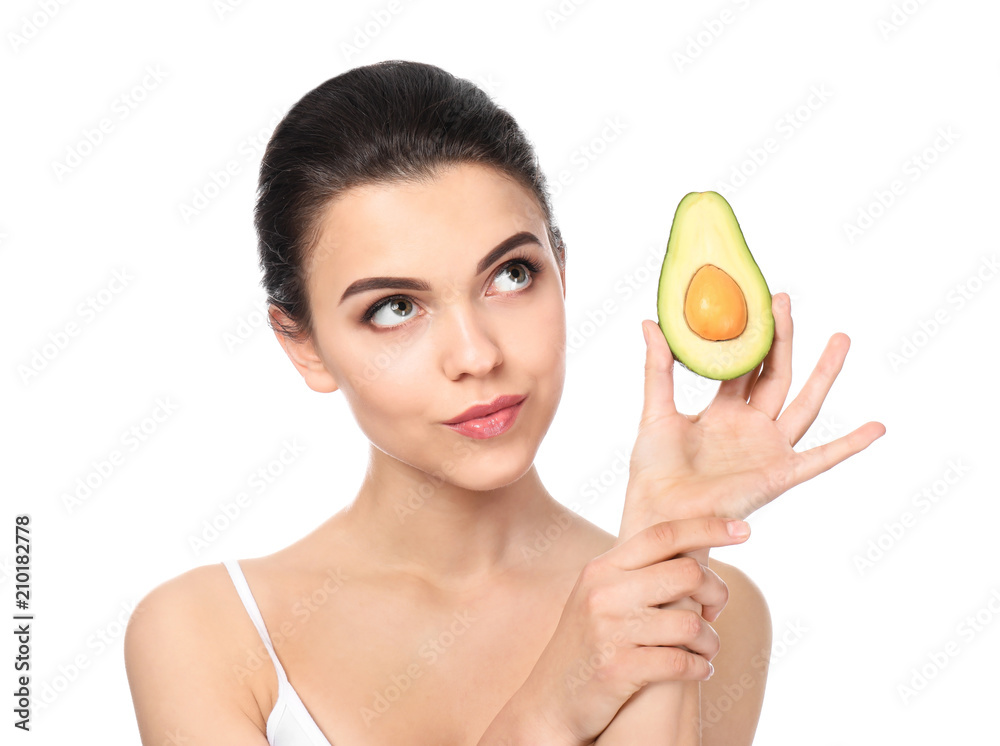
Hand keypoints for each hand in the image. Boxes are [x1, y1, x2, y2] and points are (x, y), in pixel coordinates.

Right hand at [518, 516, 749, 744]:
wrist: (550, 701)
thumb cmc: (587, 645)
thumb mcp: (599, 596)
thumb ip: (635, 572)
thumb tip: (689, 548)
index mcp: (602, 568)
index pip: (663, 534)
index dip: (708, 527)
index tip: (743, 530)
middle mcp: (604, 592)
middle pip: (687, 573)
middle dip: (717, 592)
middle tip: (717, 610)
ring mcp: (610, 630)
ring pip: (691, 622)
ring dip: (711, 640)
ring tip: (706, 649)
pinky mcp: (618, 668)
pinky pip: (681, 662)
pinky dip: (700, 668)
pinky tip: (699, 671)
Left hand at [620, 292, 885, 539]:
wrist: (658, 513)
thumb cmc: (653, 471)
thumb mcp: (655, 412)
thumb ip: (657, 369)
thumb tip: (650, 322)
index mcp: (722, 412)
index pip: (744, 366)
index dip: (751, 336)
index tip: (758, 301)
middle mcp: (750, 427)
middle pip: (776, 374)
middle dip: (783, 338)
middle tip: (786, 300)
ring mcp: (768, 449)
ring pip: (803, 403)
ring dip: (824, 373)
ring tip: (842, 339)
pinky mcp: (780, 474)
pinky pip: (821, 458)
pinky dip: (850, 445)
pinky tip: (877, 428)